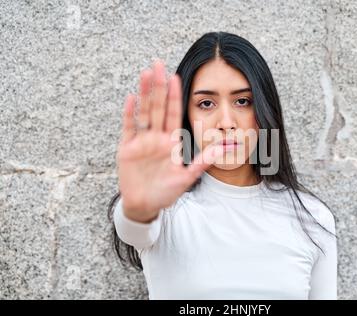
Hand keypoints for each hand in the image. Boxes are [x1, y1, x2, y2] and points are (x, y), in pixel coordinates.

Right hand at [116, 60, 222, 222]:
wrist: (145, 205)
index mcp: (170, 141)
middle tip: (159, 64)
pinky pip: (128, 127)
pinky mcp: (127, 148)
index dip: (174, 96)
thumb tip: (225, 148)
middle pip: (157, 107)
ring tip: (146, 73)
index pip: (173, 113)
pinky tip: (130, 97)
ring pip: (143, 112)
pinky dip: (129, 113)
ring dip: (144, 93)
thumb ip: (202, 162)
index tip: (177, 77)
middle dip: (158, 86)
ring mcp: (141, 141)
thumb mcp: (186, 178)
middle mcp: (156, 137)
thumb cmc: (165, 193)